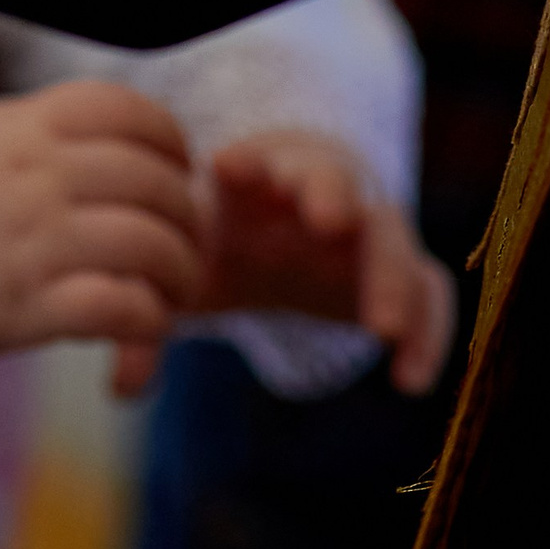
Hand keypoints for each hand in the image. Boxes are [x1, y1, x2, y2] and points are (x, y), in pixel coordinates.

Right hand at [0, 79, 204, 358]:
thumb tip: (83, 128)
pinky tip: (142, 325)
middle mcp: (35, 177)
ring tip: (178, 290)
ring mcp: (32, 243)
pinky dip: (148, 319)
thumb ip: (24, 127)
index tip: (176, 167)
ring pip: (152, 245)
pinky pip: (119, 308)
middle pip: (155, 178)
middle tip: (188, 240)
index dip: (170, 137)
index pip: (128, 109)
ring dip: (181, 271)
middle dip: (188, 212)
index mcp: (20, 127)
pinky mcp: (24, 309)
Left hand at [109, 129, 456, 399]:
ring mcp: (366, 228)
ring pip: (390, 232)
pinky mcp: (401, 270)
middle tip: (326, 220)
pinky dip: (428, 329)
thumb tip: (119, 390)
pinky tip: (408, 381)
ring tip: (380, 327)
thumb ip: (148, 325)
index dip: (248, 161)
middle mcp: (316, 192)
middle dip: (328, 192)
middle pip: (332, 177)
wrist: (274, 239)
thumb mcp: (184, 276)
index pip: (256, 158)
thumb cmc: (217, 250)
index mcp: (253, 182)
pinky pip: (429, 290)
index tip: (230, 168)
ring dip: (387, 273)